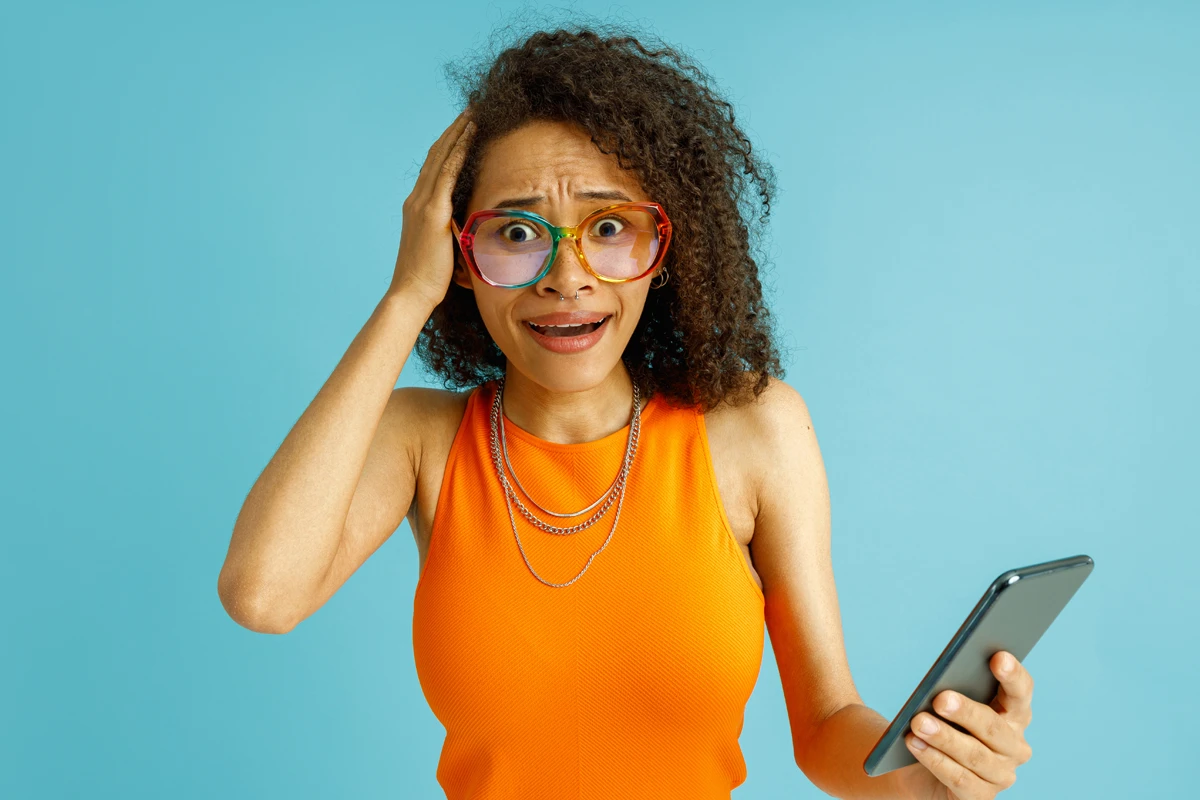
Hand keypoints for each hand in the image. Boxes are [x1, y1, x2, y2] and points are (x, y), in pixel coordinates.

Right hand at [388, 107, 475, 305]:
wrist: (411, 294)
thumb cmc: (430, 279)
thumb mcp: (443, 247)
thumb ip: (452, 231)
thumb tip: (470, 229)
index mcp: (418, 207)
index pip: (436, 167)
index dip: (449, 144)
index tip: (465, 127)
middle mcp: (417, 199)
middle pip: (437, 154)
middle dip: (455, 130)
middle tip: (472, 109)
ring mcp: (422, 204)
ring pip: (442, 158)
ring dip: (458, 133)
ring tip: (474, 113)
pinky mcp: (432, 213)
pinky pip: (447, 174)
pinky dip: (458, 152)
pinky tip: (470, 136)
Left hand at [904, 651, 1033, 799]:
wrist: (921, 768)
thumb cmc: (941, 724)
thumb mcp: (947, 705)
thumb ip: (951, 690)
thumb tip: (939, 682)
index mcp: (1013, 715)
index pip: (1020, 693)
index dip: (1012, 676)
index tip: (998, 657)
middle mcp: (1015, 746)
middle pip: (993, 727)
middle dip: (966, 712)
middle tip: (940, 699)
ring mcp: (1001, 775)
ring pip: (974, 755)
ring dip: (944, 738)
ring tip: (918, 722)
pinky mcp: (980, 797)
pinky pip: (959, 779)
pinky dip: (935, 760)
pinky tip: (914, 744)